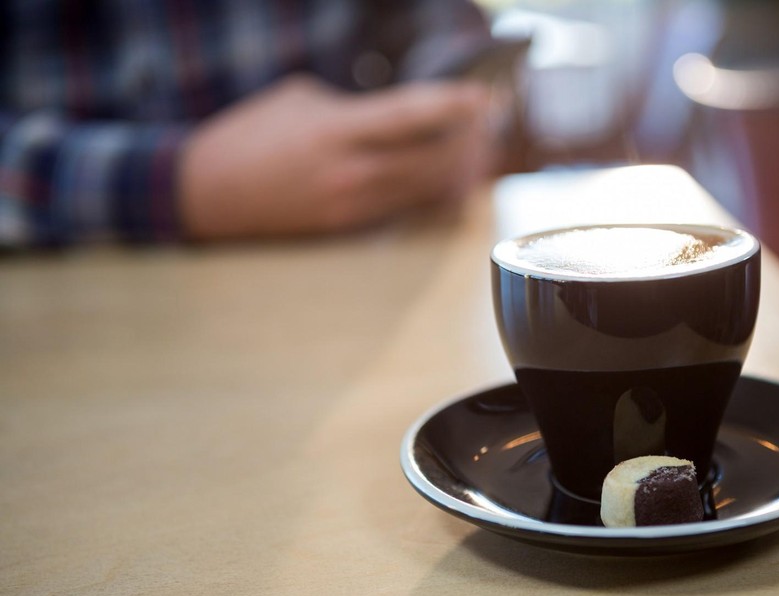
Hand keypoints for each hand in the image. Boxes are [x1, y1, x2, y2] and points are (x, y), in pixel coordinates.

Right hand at [178, 74, 494, 239]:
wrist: (207, 194)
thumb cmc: (250, 137)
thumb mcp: (300, 101)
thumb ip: (355, 107)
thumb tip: (399, 118)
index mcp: (335, 130)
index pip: (410, 117)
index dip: (453, 107)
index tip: (483, 98)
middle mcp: (350, 172)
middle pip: (432, 160)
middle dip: (468, 140)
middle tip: (486, 121)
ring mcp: (352, 206)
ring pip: (426, 190)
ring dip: (457, 169)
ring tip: (475, 148)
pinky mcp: (349, 228)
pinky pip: (407, 208)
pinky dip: (434, 192)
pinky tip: (447, 177)